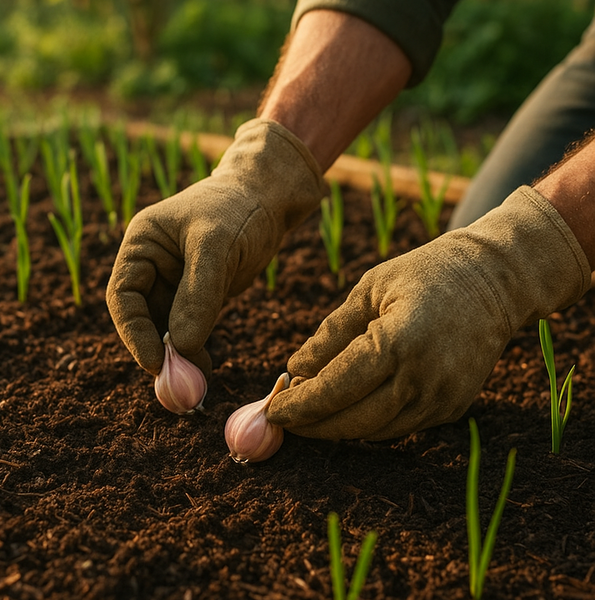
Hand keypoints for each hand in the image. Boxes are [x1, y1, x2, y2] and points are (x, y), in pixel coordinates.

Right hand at [106, 119, 325, 375]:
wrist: (270, 197)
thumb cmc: (239, 208)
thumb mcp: (216, 245)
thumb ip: (197, 295)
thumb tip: (180, 347)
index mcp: (141, 244)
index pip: (123, 296)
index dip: (134, 333)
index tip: (154, 363)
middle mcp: (150, 265)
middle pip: (141, 318)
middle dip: (156, 350)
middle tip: (176, 383)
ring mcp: (173, 283)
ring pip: (164, 329)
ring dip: (176, 355)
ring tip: (195, 378)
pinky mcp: (196, 298)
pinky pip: (187, 330)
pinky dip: (193, 349)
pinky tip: (205, 364)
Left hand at [267, 186, 590, 440]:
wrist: (495, 280)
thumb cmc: (423, 274)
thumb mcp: (369, 289)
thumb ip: (331, 333)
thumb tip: (295, 371)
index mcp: (398, 340)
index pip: (336, 387)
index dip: (301, 404)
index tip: (273, 411)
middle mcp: (423, 377)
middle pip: (353, 420)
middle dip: (313, 425)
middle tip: (284, 418)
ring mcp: (442, 398)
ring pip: (375, 432)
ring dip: (337, 428)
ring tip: (310, 412)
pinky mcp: (453, 408)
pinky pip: (400, 428)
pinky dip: (367, 424)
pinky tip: (347, 408)